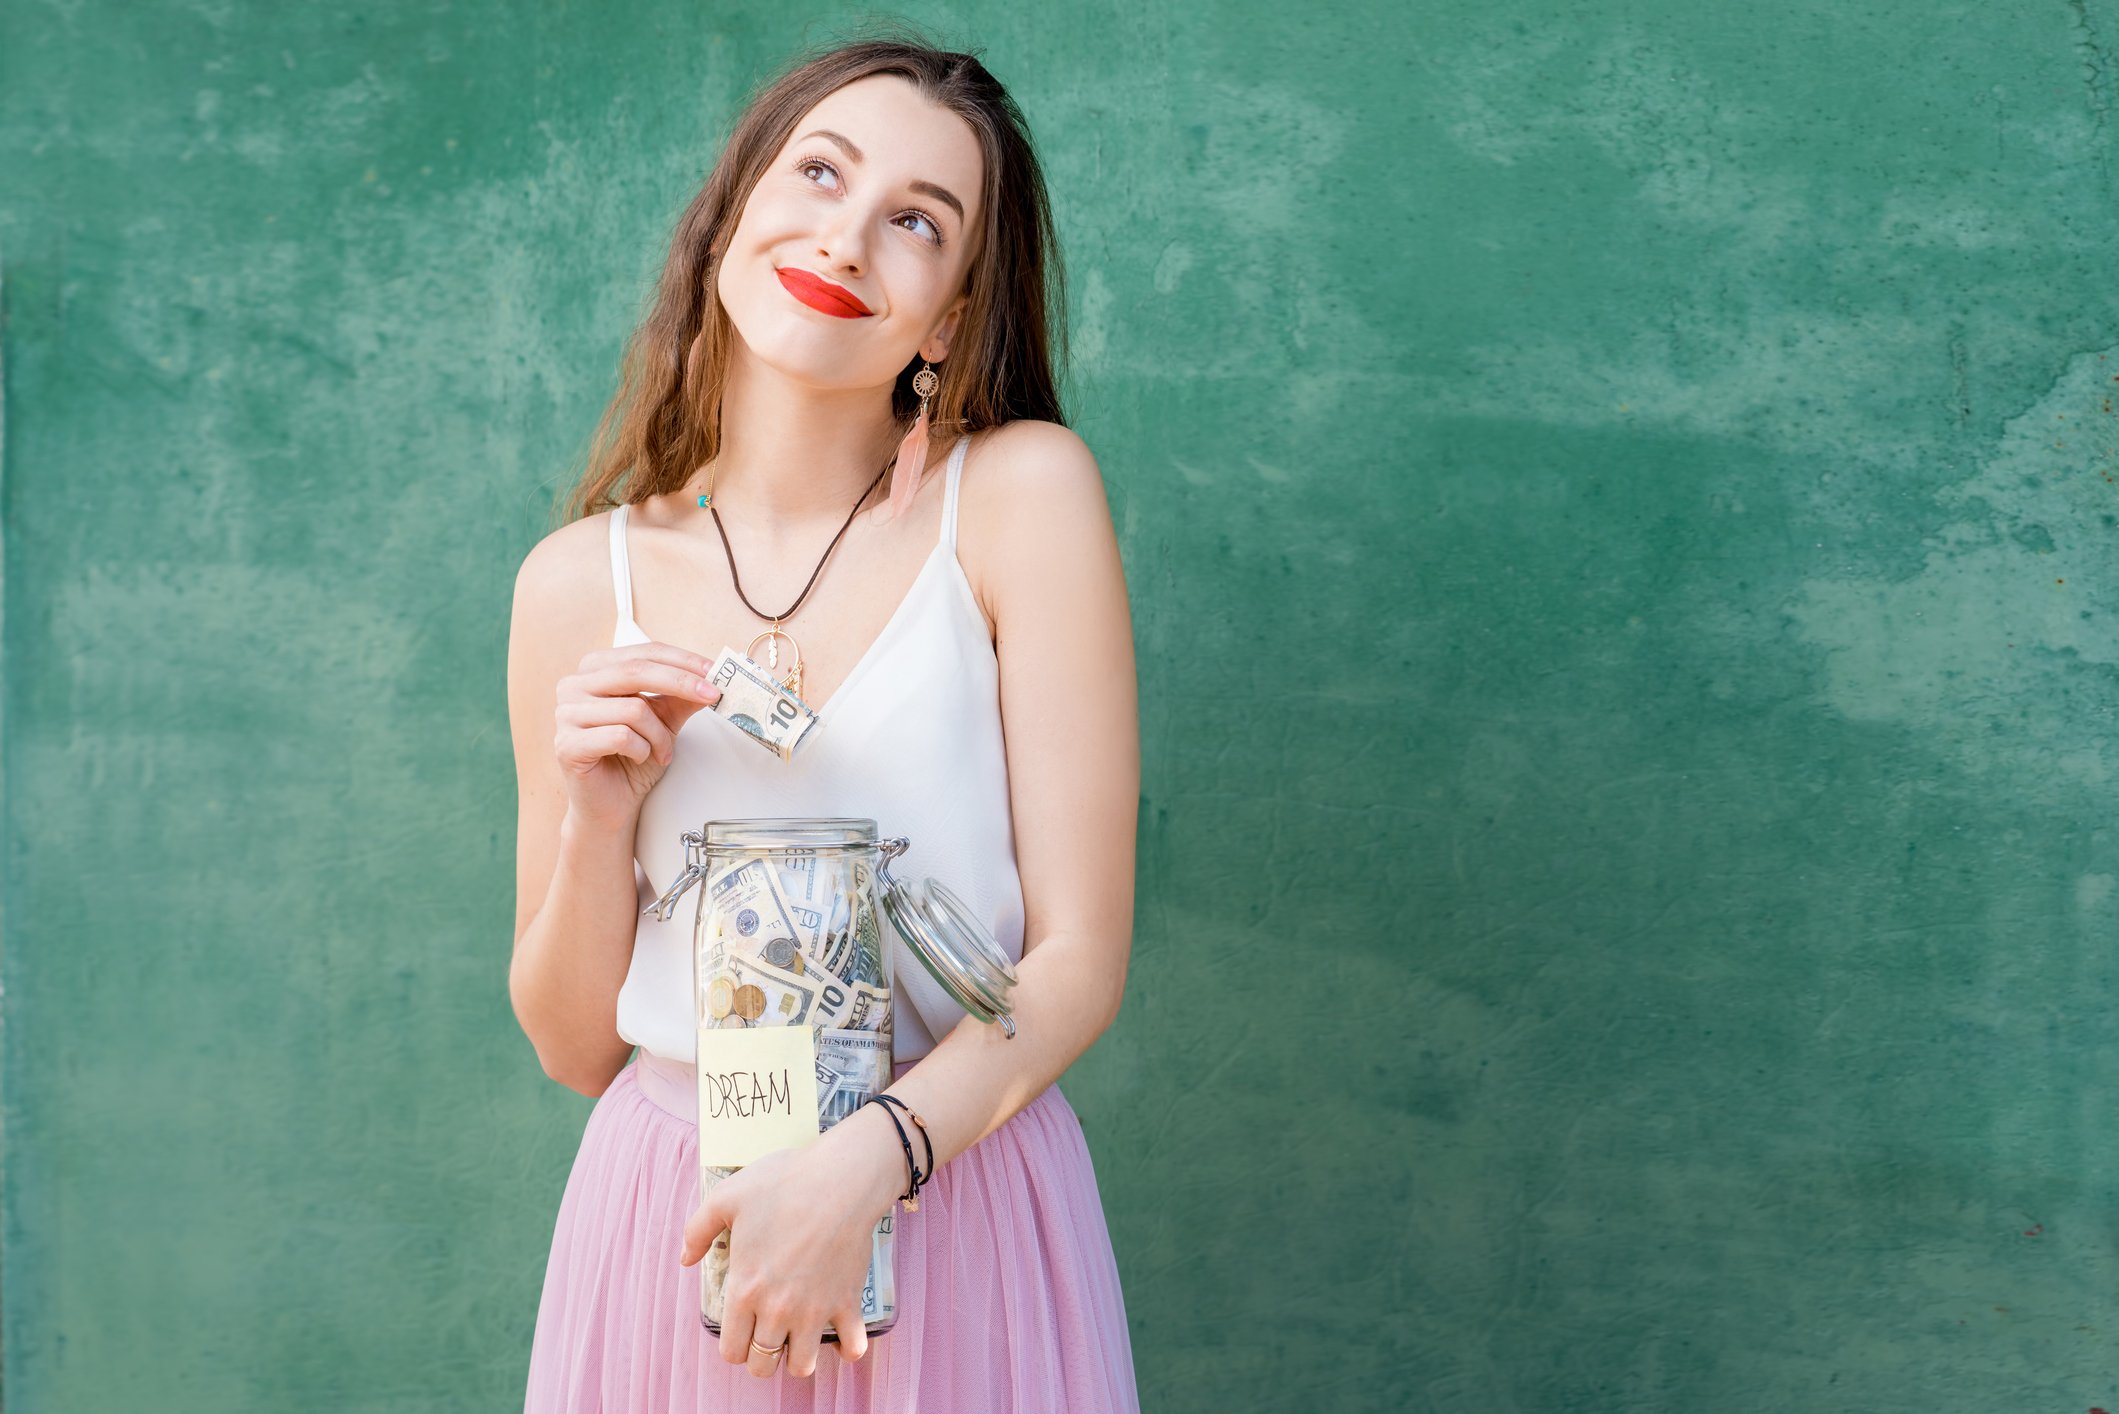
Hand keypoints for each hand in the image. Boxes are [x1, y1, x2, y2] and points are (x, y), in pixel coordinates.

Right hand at [552, 642, 719, 828]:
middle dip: (681, 682)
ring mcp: (565, 714)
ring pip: (633, 709)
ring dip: (660, 735)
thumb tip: (711, 676)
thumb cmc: (633, 759)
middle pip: (636, 671)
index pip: (643, 653)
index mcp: (594, 670)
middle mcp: (573, 685)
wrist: (613, 805)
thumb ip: (681, 697)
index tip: (714, 671)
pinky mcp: (567, 745)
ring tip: (662, 752)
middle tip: (712, 696)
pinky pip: (620, 736)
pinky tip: (640, 759)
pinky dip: (642, 750)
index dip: (682, 660)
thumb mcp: (664, 721)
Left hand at [679, 1111, 905, 1378]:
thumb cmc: (784, 1183)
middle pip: (763, 1366)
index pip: (731, 1350)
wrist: (841, 1178)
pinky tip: (842, 1332)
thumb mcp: (727, 1197)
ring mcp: (815, 1310)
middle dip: (762, 1357)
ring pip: (802, 1366)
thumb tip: (686, 1259)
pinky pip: (853, 1346)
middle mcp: (777, 1310)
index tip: (742, 1331)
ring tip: (800, 1335)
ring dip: (799, 1357)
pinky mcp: (848, 1302)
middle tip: (769, 1333)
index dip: (733, 1346)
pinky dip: (848, 1347)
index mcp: (745, 1290)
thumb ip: (697, 1230)